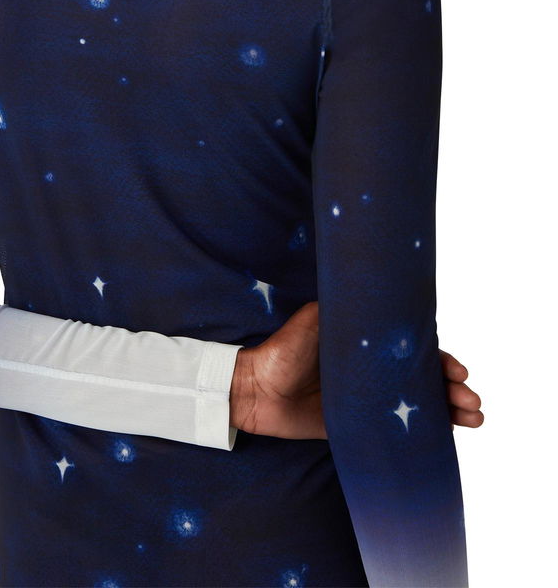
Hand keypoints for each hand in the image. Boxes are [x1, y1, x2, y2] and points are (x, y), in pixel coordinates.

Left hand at [229, 301, 483, 437]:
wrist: (254, 390)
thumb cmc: (283, 349)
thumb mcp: (314, 320)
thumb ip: (341, 310)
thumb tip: (375, 291)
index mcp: (364, 345)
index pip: (411, 352)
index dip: (438, 359)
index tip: (456, 369)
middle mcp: (369, 372)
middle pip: (421, 379)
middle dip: (451, 388)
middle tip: (469, 399)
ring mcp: (365, 401)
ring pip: (417, 405)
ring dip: (449, 410)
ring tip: (472, 417)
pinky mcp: (356, 426)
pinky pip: (394, 431)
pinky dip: (425, 433)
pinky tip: (448, 435)